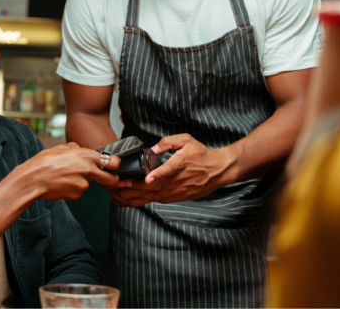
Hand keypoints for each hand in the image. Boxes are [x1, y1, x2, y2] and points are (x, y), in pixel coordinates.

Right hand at [22, 142, 120, 200]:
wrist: (33, 179)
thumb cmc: (45, 162)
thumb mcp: (61, 147)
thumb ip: (75, 148)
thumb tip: (79, 149)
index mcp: (87, 155)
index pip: (113, 161)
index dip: (115, 165)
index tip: (114, 166)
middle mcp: (88, 170)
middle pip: (111, 179)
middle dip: (111, 179)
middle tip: (106, 178)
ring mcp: (84, 184)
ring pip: (89, 184)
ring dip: (82, 181)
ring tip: (66, 176)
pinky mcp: (77, 195)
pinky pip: (79, 191)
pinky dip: (73, 188)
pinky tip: (63, 183)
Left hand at [110, 134, 236, 207]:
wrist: (218, 170)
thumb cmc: (201, 154)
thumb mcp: (186, 140)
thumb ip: (168, 142)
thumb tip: (152, 149)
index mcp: (181, 164)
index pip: (169, 170)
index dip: (158, 174)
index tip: (147, 178)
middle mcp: (178, 180)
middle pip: (155, 186)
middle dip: (136, 186)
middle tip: (120, 183)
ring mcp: (178, 191)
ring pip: (155, 196)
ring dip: (137, 194)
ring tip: (121, 190)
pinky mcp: (178, 198)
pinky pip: (159, 200)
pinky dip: (145, 199)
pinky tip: (133, 196)